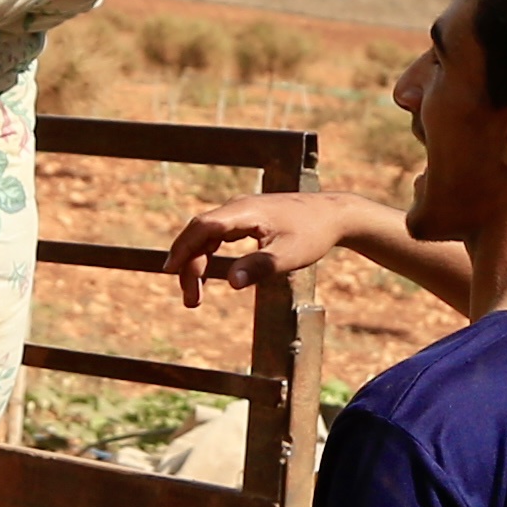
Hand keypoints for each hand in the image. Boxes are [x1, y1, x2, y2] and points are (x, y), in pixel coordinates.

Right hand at [168, 189, 378, 307]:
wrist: (334, 215)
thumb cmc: (313, 234)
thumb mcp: (289, 255)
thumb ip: (260, 267)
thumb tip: (231, 282)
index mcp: (245, 212)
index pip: (203, 227)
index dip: (184, 248)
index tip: (172, 272)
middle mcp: (238, 207)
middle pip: (199, 232)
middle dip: (188, 263)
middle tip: (190, 299)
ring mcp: (241, 211)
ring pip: (206, 234)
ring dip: (196, 261)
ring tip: (194, 295)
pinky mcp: (247, 218)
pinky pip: (217, 234)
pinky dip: (207, 253)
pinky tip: (204, 271)